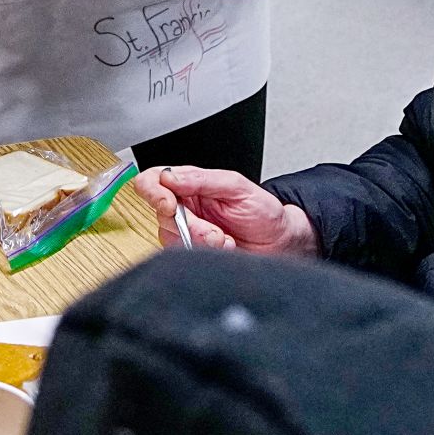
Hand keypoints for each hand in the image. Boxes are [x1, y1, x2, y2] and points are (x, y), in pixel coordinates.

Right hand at [134, 166, 318, 255]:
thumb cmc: (263, 212)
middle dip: (190, 227)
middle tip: (216, 232)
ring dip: (201, 243)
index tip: (169, 204)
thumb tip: (170, 177)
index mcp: (190, 184)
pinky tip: (224, 251)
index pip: (152, 181)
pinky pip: (183, 256)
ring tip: (226, 241)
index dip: (153, 192)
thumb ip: (202, 179)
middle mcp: (184, 207)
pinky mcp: (193, 254)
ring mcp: (187, 233)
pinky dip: (205, 255)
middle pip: (160, 215)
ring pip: (171, 239)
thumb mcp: (237, 187)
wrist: (281, 243)